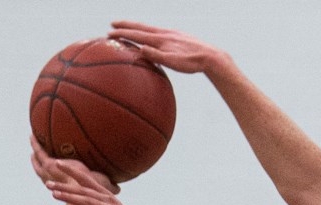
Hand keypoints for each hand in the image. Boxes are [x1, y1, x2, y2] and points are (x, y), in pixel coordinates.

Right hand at [30, 135, 119, 193]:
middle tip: (33, 153)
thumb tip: (118, 188)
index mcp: (64, 183)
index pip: (55, 177)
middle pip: (42, 168)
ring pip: (39, 158)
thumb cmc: (96, 192)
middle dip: (37, 160)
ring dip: (35, 148)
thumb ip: (109, 186)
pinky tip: (32, 135)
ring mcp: (50, 172)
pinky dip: (36, 143)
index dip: (51, 173)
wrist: (86, 193)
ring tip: (32, 138)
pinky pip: (40, 151)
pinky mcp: (49, 165)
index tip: (50, 165)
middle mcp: (54, 179)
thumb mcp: (103, 186)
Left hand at [47, 162, 153, 204]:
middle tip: (48, 183)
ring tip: (53, 195)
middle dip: (65, 185)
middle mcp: (109, 201)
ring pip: (86, 202)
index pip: (87, 180)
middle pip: (84, 190)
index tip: (58, 163)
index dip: (73, 171)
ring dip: (69, 198)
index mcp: (108, 196)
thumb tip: (89, 201)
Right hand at [108, 22, 225, 74]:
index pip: (137, 35)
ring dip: (137, 28)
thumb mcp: (173, 62)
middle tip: (112, 24)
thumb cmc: (192, 63)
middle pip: (141, 28)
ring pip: (150, 29)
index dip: (123, 34)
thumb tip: (140, 49)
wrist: (211, 56)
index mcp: (161, 40)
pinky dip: (149, 32)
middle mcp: (164, 34)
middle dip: (126, 26)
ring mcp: (171, 34)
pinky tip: (152, 37)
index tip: (109, 33)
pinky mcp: (178, 37)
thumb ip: (156, 56)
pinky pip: (158, 32)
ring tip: (129, 29)